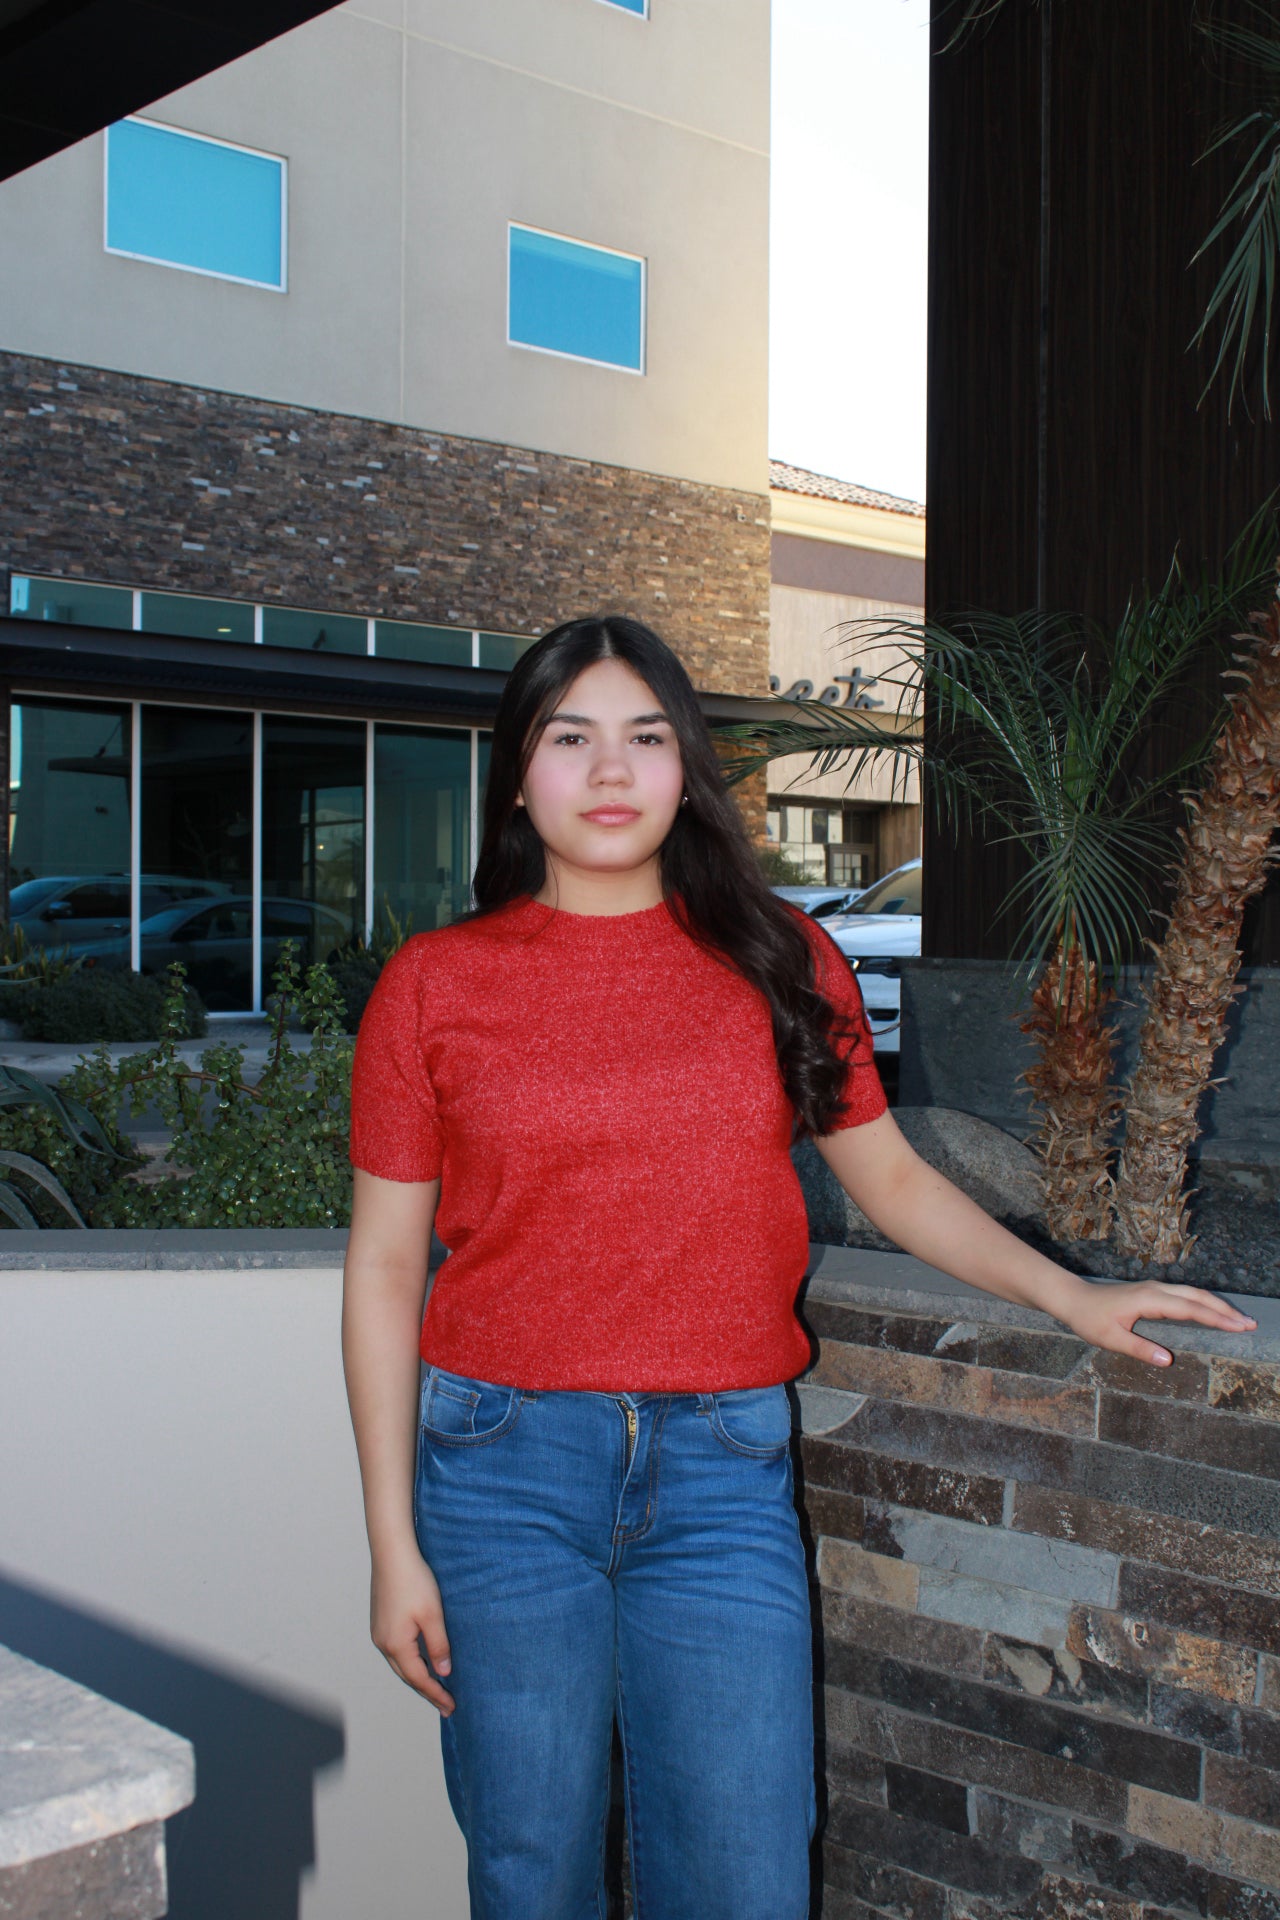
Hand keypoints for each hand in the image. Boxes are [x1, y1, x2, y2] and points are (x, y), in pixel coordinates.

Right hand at [370, 1538, 454, 1714]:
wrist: (392, 1553)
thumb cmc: (413, 1581)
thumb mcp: (432, 1615)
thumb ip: (438, 1646)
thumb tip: (443, 1672)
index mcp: (396, 1645)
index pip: (419, 1679)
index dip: (436, 1694)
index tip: (451, 1707)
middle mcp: (383, 1643)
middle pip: (407, 1675)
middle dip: (426, 1690)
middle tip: (445, 1704)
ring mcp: (379, 1632)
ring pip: (400, 1663)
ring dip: (417, 1676)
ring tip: (435, 1686)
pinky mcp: (380, 1621)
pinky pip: (396, 1650)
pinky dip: (410, 1660)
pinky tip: (421, 1659)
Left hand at [1065, 1277, 1257, 1366]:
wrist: (1074, 1299)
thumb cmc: (1090, 1319)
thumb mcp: (1111, 1339)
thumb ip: (1139, 1349)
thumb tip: (1168, 1361)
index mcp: (1149, 1300)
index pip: (1190, 1309)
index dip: (1216, 1318)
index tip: (1238, 1327)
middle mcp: (1156, 1290)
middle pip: (1199, 1297)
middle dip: (1225, 1310)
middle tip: (1250, 1324)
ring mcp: (1155, 1288)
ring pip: (1194, 1293)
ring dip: (1218, 1305)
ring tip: (1240, 1319)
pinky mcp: (1153, 1292)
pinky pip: (1186, 1294)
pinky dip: (1205, 1302)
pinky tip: (1214, 1311)